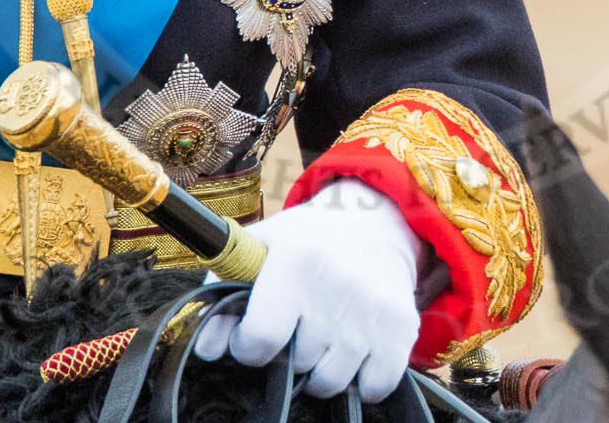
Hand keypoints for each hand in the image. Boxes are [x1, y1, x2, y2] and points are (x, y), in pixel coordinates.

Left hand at [192, 178, 423, 399]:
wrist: (378, 221)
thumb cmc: (307, 239)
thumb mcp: (259, 248)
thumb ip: (222, 294)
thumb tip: (206, 349)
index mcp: (294, 261)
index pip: (260, 339)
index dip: (247, 346)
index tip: (252, 335)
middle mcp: (335, 286)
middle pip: (295, 364)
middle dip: (287, 353)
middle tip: (295, 327)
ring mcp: (372, 311)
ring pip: (330, 382)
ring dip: (320, 370)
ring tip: (321, 339)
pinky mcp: (402, 328)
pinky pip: (374, 387)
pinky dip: (361, 380)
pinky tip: (353, 352)